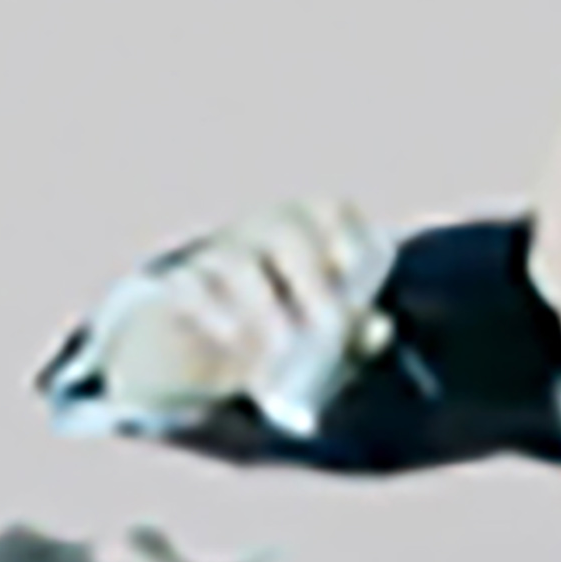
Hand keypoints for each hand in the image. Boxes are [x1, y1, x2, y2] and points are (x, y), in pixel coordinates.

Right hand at [84, 197, 392, 426]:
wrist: (204, 352)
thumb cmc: (279, 335)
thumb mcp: (322, 343)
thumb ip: (356, 336)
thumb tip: (380, 327)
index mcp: (305, 234)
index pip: (330, 209)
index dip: (347, 232)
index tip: (355, 268)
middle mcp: (260, 231)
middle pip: (286, 231)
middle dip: (313, 278)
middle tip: (330, 325)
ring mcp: (216, 254)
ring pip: (238, 260)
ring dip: (265, 304)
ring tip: (281, 345)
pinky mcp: (180, 284)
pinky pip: (192, 286)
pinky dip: (215, 313)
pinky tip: (234, 338)